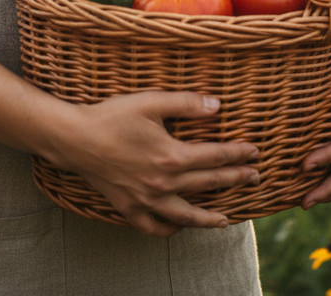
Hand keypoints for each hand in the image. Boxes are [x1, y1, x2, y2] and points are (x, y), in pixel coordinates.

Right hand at [49, 90, 260, 236]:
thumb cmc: (113, 116)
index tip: (255, 151)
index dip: (238, 153)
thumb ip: (186, 103)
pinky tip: (180, 226)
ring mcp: (146, 200)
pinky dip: (170, 229)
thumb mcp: (151, 102)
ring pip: (186, 215)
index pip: (216, 156)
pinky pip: (155, 227)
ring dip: (210, 217)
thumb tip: (217, 105)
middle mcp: (163, 183)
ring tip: (227, 219)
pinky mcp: (129, 208)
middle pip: (208, 184)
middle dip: (235, 180)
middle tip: (255, 178)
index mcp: (172, 156)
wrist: (75, 138)